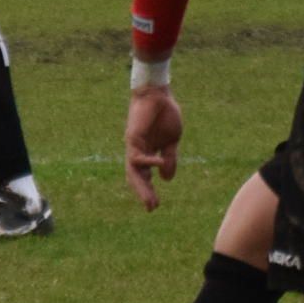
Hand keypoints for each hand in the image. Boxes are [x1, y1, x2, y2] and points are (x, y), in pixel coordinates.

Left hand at [124, 86, 183, 210]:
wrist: (158, 94)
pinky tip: (159, 165)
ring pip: (133, 171)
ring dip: (141, 187)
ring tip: (150, 200)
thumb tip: (167, 179)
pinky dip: (148, 162)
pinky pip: (138, 156)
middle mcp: (138, 152)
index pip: (145, 176)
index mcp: (148, 153)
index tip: (155, 205)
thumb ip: (169, 159)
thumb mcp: (171, 141)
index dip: (150, 190)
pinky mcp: (132, 138)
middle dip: (144, 192)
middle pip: (138, 177)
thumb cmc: (165, 114)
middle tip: (151, 208)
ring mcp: (134, 146)